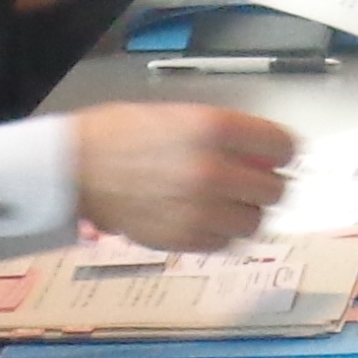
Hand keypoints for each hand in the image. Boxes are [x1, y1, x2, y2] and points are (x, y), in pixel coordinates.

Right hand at [72, 102, 299, 251]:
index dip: (284, 151)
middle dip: (268, 183)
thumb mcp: (180, 114)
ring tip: (228, 202)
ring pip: (255, 222)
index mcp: (214, 129)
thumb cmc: (120, 135)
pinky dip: (222, 233)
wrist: (74, 169)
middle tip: (255, 180)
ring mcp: (199, 209)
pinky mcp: (184, 240)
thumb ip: (225, 131)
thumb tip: (263, 149)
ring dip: (247, 212)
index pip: (283, 147)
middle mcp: (212, 170)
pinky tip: (206, 218)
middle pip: (275, 189)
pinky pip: (225, 243)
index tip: (281, 155)